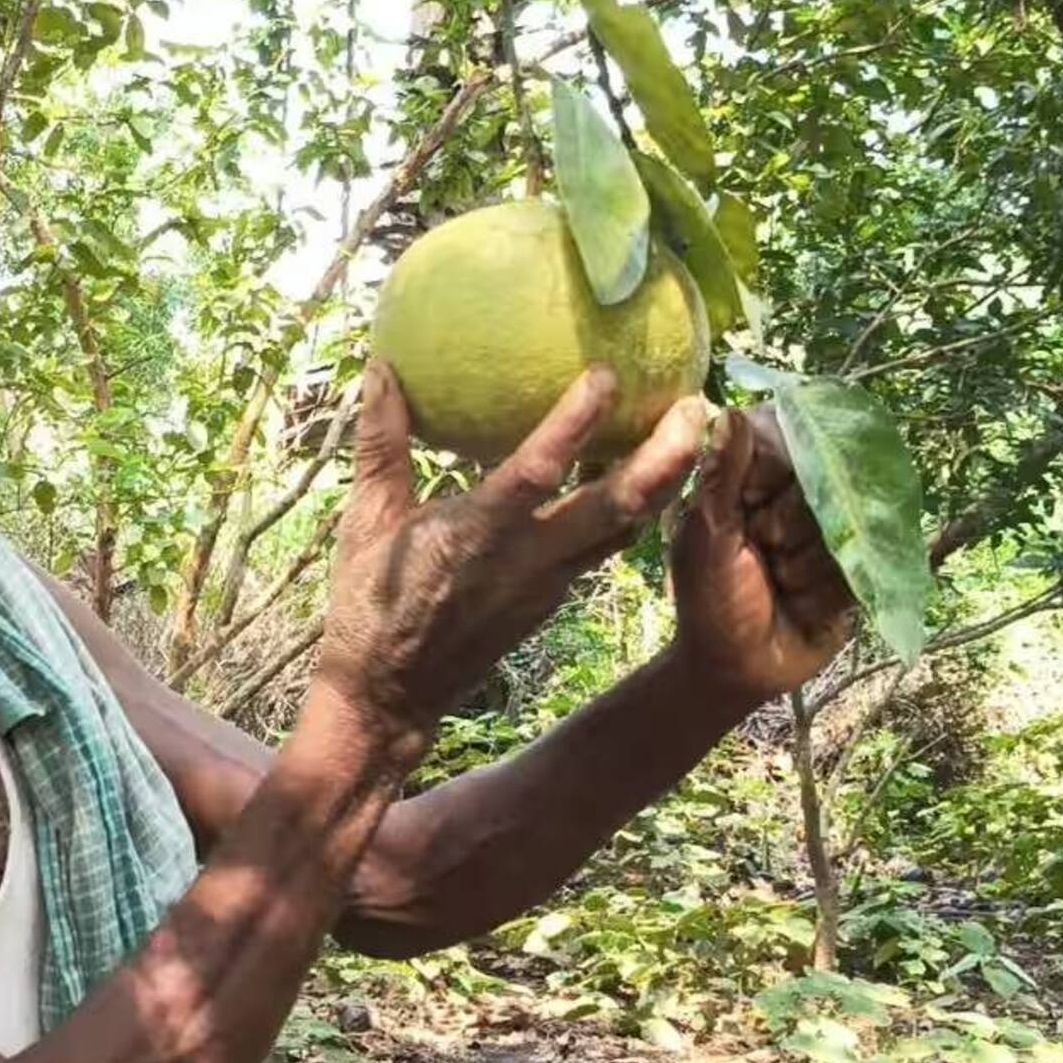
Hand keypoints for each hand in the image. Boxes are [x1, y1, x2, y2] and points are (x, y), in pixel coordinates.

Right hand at [314, 362, 706, 736]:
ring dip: (666, 480)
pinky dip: (633, 508)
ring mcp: (550, 583)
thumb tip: (379, 367)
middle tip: (698, 403)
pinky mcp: (556, 597)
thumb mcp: (365, 518)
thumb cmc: (369, 604)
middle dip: (666, 455)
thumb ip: (381, 440)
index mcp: (475, 536)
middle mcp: (528, 560)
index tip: (609, 374)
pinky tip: (641, 473)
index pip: (538, 471)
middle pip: (618, 507)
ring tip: (691, 428)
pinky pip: (606, 545)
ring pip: (626, 529)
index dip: (576, 423)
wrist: (392, 695)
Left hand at [671, 407, 855, 701]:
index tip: (750, 507)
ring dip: (805, 567)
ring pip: (843, 529)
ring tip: (779, 585)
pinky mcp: (854, 571)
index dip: (773, 478)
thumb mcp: (707, 536)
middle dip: (787, 529)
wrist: (736, 669)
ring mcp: (828, 535)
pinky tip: (801, 606)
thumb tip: (727, 411)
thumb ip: (721, 477)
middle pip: (820, 485)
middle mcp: (794, 501)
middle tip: (762, 553)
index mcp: (751, 483)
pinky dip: (825, 592)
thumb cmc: (710, 598)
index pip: (786, 445)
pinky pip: (858, 569)